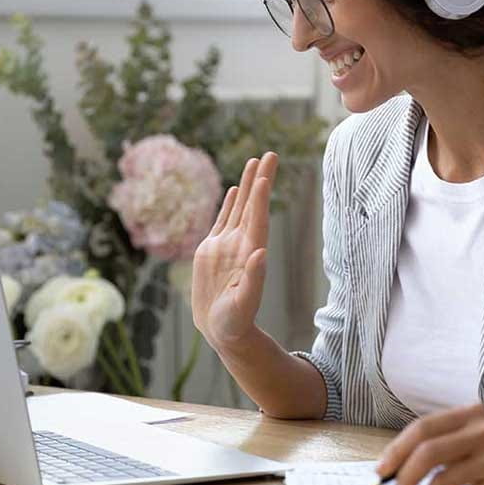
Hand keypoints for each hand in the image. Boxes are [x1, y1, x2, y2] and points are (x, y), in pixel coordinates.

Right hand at [191, 152, 277, 350]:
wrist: (223, 331)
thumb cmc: (236, 323)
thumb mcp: (244, 304)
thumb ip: (254, 279)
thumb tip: (261, 253)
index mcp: (251, 254)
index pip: (258, 220)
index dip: (261, 198)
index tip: (265, 177)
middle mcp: (241, 244)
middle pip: (253, 205)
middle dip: (261, 179)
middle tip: (270, 153)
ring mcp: (228, 245)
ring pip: (240, 207)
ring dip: (248, 184)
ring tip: (254, 161)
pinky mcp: (213, 250)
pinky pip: (224, 220)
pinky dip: (231, 203)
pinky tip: (237, 188)